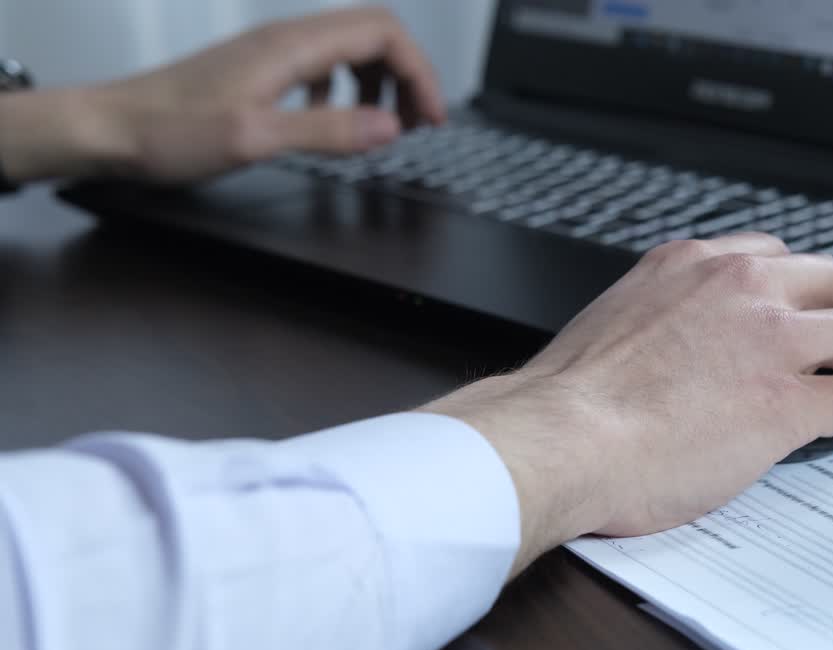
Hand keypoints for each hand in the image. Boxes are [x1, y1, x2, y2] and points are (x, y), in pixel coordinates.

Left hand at [0, 6, 443, 182]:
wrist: (107, 128)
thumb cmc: (166, 132)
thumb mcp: (255, 139)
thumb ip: (328, 131)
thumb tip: (388, 127)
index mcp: (291, 47)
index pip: (384, 33)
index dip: (421, 73)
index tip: (432, 119)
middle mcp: (284, 40)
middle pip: (375, 35)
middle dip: (409, 77)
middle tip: (419, 125)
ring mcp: (271, 52)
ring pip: (350, 49)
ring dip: (380, 85)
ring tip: (383, 128)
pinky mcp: (259, 70)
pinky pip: (321, 67)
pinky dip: (343, 93)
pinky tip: (327, 124)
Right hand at [425, 235, 832, 575]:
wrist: (558, 438)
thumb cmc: (570, 400)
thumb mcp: (620, 323)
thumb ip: (669, 319)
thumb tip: (688, 351)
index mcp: (692, 264)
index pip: (778, 256)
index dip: (813, 286)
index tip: (825, 304)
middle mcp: (739, 286)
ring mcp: (770, 339)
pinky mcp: (788, 399)